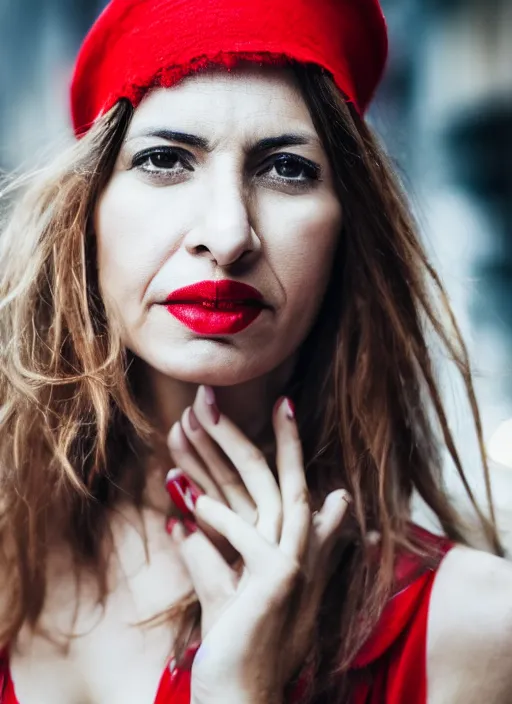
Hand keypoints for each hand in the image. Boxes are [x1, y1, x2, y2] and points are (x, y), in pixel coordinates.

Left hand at [167, 386, 350, 703]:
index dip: (281, 441)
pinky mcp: (275, 582)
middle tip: (209, 396)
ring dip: (219, 456)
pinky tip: (182, 494)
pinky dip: (213, 515)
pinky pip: (241, 536)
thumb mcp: (220, 587)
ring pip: (259, 492)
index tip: (277, 402)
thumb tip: (178, 519)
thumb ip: (207, 548)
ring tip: (188, 422)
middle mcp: (297, 547)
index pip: (281, 481)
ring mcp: (291, 563)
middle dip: (239, 433)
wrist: (244, 696)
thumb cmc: (234, 641)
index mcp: (287, 544)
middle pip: (270, 476)